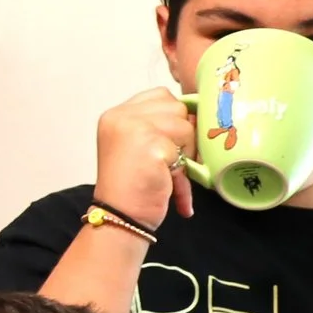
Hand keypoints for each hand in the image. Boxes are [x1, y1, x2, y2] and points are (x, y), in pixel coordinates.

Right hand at [92, 87, 197, 227]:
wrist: (119, 217)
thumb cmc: (131, 187)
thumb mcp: (137, 146)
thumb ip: (156, 126)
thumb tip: (197, 116)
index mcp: (115, 115)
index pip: (160, 95)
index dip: (172, 117)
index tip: (168, 142)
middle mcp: (121, 116)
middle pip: (176, 107)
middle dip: (181, 134)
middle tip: (169, 160)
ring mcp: (134, 127)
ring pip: (185, 124)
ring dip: (185, 151)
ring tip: (168, 172)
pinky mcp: (150, 143)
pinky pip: (186, 146)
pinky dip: (183, 168)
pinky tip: (169, 181)